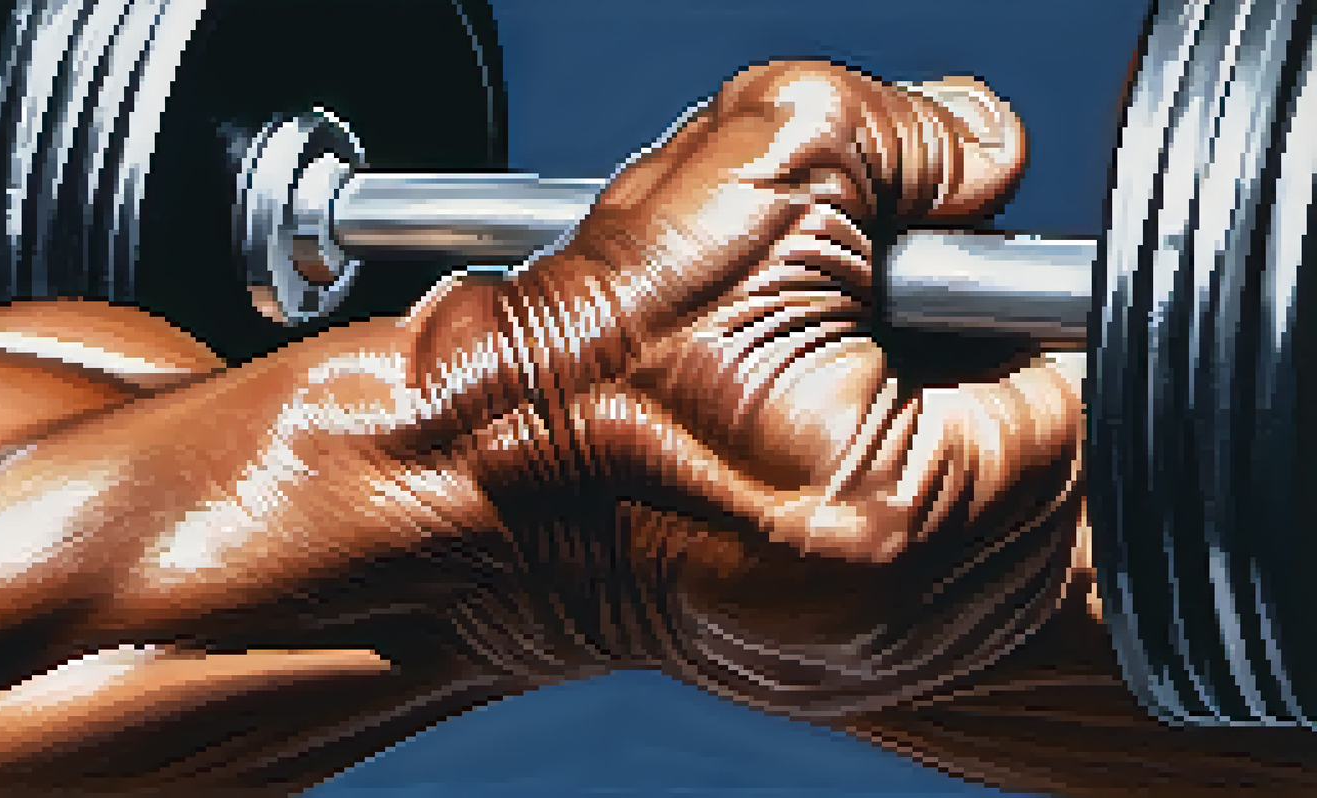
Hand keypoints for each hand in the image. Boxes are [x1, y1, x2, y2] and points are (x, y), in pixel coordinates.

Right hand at [476, 61, 1090, 716]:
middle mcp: (902, 616)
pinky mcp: (835, 668)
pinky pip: (938, 572)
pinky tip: (801, 456)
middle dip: (968, 369)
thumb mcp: (750, 175)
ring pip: (997, 518)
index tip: (919, 282)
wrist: (476, 476)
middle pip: (1047, 454)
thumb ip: (908, 133)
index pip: (1078, 377)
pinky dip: (895, 500)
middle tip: (845, 332)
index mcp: (902, 511)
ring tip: (809, 393)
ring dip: (935, 435)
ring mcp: (870, 657)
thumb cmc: (581, 359)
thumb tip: (983, 152)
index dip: (1004, 301)